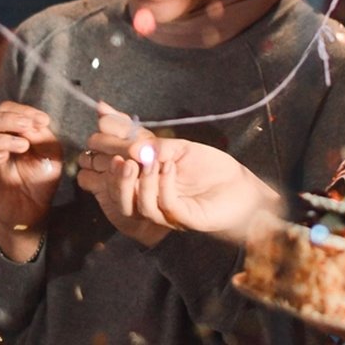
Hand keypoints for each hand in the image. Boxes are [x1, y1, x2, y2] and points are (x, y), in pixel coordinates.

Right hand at [0, 101, 61, 258]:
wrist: (36, 212)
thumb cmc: (41, 180)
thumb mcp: (51, 154)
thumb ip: (42, 136)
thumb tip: (31, 123)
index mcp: (7, 132)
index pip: (5, 110)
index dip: (22, 110)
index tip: (43, 120)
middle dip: (7, 119)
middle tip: (27, 125)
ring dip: (1, 137)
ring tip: (22, 145)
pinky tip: (6, 157)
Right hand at [85, 102, 280, 240]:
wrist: (243, 188)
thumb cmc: (210, 168)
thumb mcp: (177, 147)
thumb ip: (148, 140)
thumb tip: (114, 125)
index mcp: (143, 184)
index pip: (111, 178)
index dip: (102, 161)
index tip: (101, 141)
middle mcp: (150, 201)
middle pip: (118, 196)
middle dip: (116, 177)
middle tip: (120, 158)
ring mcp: (165, 213)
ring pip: (138, 206)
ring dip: (141, 181)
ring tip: (150, 162)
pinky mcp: (184, 218)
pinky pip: (165, 206)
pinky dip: (163, 185)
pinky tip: (169, 167)